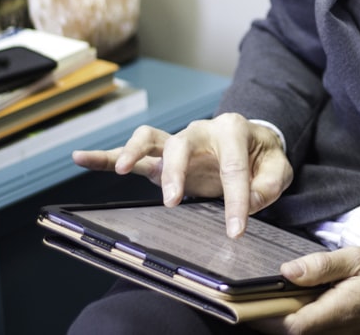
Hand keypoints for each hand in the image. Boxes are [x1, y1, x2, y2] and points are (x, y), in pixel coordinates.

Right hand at [71, 113, 291, 236]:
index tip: (236, 230)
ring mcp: (178, 142)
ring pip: (150, 140)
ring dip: (134, 152)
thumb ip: (268, 185)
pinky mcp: (162, 157)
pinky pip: (131, 152)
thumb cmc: (263, 156)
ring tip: (121, 170)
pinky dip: (105, 156)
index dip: (236, 201)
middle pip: (181, 146)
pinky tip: (80, 158)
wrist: (254, 141)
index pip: (233, 167)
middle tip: (174, 200)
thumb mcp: (278, 169)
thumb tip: (248, 203)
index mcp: (233, 130)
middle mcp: (200, 131)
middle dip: (176, 172)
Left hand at [254, 247, 359, 334]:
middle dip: (265, 315)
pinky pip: (312, 330)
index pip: (289, 325)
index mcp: (337, 311)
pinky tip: (292, 300)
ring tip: (264, 295)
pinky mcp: (341, 334)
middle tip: (246, 294)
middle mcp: (335, 330)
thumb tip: (287, 271)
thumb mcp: (359, 259)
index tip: (242, 301)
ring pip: (298, 332)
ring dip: (279, 317)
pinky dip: (296, 317)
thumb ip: (322, 265)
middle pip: (288, 332)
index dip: (262, 316)